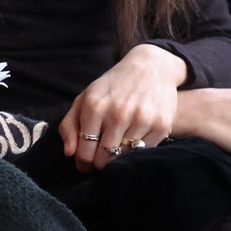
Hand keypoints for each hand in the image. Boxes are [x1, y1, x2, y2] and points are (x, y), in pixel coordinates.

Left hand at [58, 44, 186, 172]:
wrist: (150, 67)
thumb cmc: (113, 86)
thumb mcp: (85, 98)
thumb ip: (69, 125)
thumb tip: (69, 153)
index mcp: (94, 107)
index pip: (84, 153)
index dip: (83, 163)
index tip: (86, 162)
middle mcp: (118, 113)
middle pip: (104, 159)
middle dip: (100, 162)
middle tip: (102, 156)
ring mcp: (141, 119)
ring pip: (124, 158)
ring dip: (119, 157)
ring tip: (119, 145)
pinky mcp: (161, 125)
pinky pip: (144, 152)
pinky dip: (138, 150)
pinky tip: (135, 138)